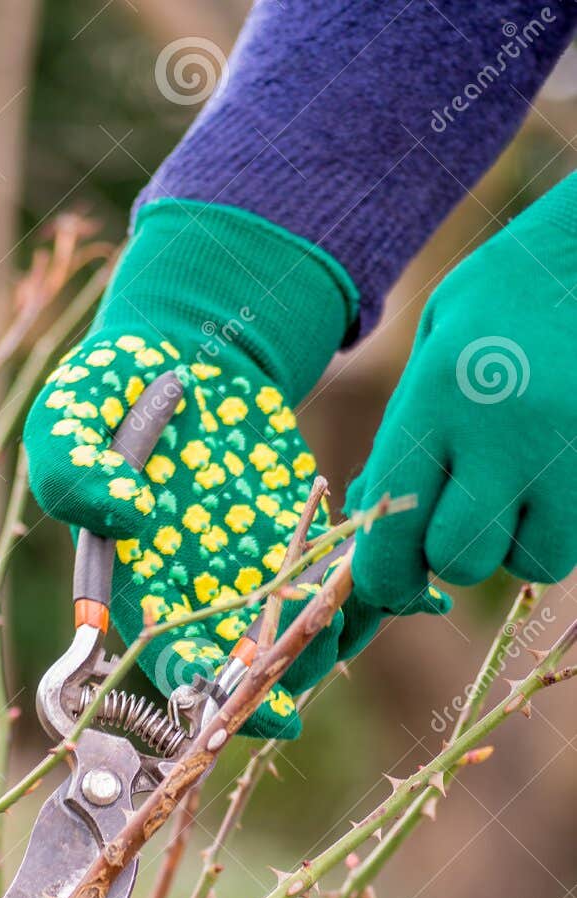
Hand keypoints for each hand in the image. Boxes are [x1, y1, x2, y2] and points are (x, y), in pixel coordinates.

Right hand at [24, 199, 358, 737]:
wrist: (185, 349)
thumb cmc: (112, 388)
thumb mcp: (68, 417)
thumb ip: (75, 470)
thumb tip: (126, 517)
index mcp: (138, 587)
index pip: (169, 664)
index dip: (205, 693)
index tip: (246, 691)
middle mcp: (198, 598)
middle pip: (244, 672)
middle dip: (285, 678)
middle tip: (319, 647)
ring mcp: (255, 576)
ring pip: (299, 639)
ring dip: (336, 634)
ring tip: (362, 596)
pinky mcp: (304, 546)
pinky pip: (340, 589)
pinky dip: (368, 589)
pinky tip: (387, 561)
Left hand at [349, 174, 576, 617]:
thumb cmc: (510, 294)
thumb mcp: (437, 342)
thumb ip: (402, 432)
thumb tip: (367, 515)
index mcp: (440, 394)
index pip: (393, 529)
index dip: (386, 573)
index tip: (392, 575)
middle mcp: (504, 430)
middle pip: (460, 560)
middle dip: (451, 556)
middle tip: (459, 517)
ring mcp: (568, 451)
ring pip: (526, 562)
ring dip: (512, 546)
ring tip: (516, 492)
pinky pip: (571, 545)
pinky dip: (554, 534)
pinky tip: (550, 486)